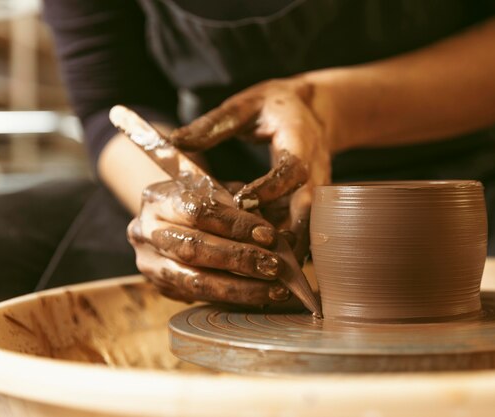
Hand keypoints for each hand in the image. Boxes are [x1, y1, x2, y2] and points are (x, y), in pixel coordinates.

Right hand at [128, 180, 296, 306]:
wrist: (170, 216)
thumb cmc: (203, 198)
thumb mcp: (221, 190)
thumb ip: (245, 207)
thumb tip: (279, 238)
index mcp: (159, 198)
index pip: (198, 211)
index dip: (235, 225)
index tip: (269, 236)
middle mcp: (145, 231)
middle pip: (194, 249)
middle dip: (240, 260)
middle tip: (276, 267)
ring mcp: (149, 263)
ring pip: (195, 282)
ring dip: (241, 289)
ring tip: (276, 290)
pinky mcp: (160, 287)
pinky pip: (199, 298)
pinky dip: (234, 299)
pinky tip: (260, 297)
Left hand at [170, 77, 332, 261]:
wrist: (313, 111)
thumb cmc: (275, 106)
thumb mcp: (245, 106)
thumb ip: (214, 125)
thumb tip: (176, 140)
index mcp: (300, 142)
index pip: (292, 169)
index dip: (270, 188)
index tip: (243, 202)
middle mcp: (315, 170)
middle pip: (307, 208)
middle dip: (286, 234)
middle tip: (259, 256)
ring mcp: (318, 190)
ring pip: (308, 225)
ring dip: (288, 249)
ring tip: (261, 272)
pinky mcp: (312, 204)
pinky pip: (302, 229)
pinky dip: (286, 248)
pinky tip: (265, 267)